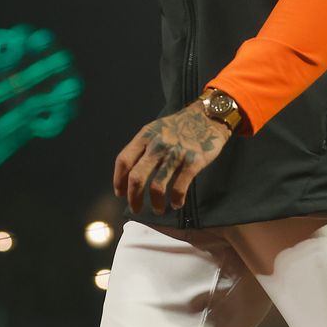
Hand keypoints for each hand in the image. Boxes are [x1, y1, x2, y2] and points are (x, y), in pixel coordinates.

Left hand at [112, 102, 232, 215]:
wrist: (207, 117)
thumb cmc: (179, 126)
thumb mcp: (155, 129)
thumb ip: (142, 147)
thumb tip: (129, 174)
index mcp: (145, 136)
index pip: (124, 160)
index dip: (118, 180)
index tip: (120, 193)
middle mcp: (157, 145)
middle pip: (136, 177)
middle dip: (133, 197)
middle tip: (135, 208)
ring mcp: (175, 154)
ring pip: (157, 186)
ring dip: (155, 203)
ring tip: (157, 210)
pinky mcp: (193, 162)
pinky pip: (179, 188)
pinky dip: (176, 200)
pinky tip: (176, 204)